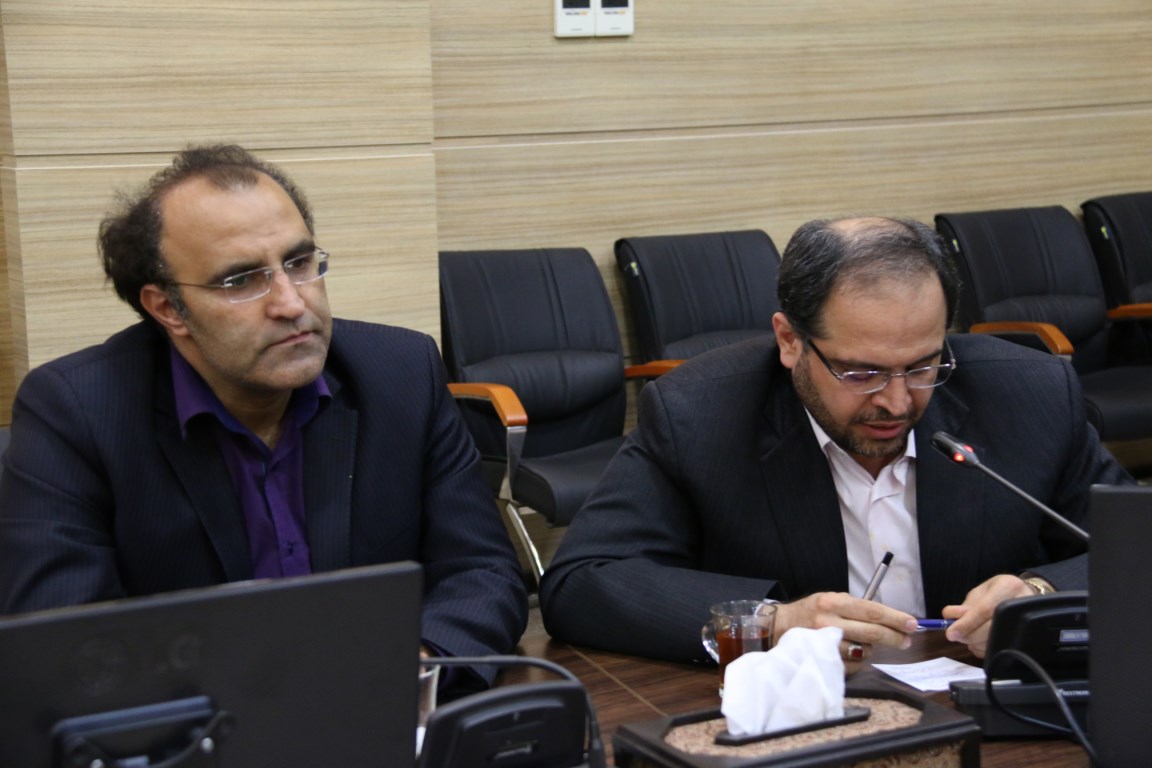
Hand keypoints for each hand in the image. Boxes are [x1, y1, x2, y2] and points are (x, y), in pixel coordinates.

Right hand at [774, 592, 917, 670]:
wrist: (778, 626)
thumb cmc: (810, 612)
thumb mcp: (829, 599)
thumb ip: (855, 608)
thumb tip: (890, 620)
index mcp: (833, 602)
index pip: (872, 610)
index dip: (895, 618)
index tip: (912, 623)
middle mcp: (828, 621)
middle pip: (872, 632)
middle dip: (894, 637)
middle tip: (905, 640)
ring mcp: (824, 643)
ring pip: (864, 650)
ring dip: (871, 649)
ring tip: (866, 643)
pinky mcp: (822, 661)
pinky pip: (852, 665)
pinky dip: (858, 660)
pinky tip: (852, 653)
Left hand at [941, 574, 1035, 657]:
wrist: (1023, 597)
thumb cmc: (998, 593)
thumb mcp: (981, 592)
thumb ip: (966, 605)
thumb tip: (950, 617)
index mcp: (1008, 587)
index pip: (985, 610)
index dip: (966, 623)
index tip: (951, 632)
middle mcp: (1021, 603)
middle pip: (992, 628)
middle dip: (969, 635)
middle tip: (955, 636)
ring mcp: (1027, 621)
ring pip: (996, 642)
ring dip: (975, 643)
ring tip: (967, 635)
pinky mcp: (1026, 637)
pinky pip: (1000, 650)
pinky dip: (983, 649)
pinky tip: (978, 641)